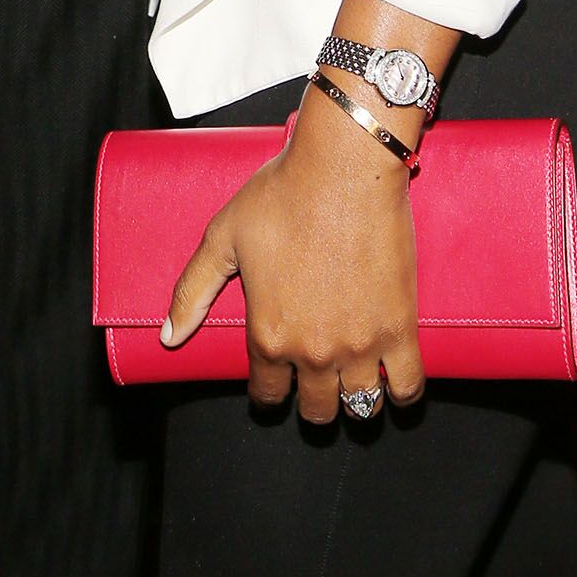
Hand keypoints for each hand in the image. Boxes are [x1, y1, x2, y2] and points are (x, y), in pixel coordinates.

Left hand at [162, 89, 422, 423]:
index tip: (277, 383)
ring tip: (354, 381)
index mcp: (269, 334)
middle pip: (316, 410)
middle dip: (312, 402)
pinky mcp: (399, 329)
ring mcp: (360, 345)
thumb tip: (170, 337)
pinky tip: (394, 380)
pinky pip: (407, 386)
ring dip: (354, 400)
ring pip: (359, 405)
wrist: (345, 166)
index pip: (268, 394)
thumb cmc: (283, 194)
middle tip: (316, 382)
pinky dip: (402, 392)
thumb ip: (193, 291)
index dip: (270, 392)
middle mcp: (313, 351)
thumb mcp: (224, 237)